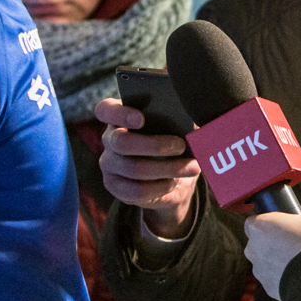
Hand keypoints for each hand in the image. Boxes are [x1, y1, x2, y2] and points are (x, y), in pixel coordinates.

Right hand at [96, 98, 200, 237]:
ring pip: (133, 168)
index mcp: (120, 117)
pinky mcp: (115, 187)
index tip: (141, 119)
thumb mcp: (179, 128)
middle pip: (121, 142)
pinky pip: (136, 190)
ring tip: (191, 167)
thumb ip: (181, 119)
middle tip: (181, 146)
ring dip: (167, 168)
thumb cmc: (174, 142)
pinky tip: (173, 182)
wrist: (173, 178)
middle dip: (155, 145)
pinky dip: (159, 187)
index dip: (120, 114)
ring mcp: (109, 164)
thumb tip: (194, 124)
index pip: (105, 110)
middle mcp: (109, 139)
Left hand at [243, 206, 300, 299]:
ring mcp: (259, 271)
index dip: (265, 221)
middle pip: (257, 242)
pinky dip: (282, 276)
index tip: (280, 224)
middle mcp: (253, 249)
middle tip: (292, 241)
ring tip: (298, 259)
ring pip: (264, 262)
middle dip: (270, 241)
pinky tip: (299, 273)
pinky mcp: (267, 288)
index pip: (251, 221)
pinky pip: (273, 278)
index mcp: (260, 226)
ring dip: (276, 259)